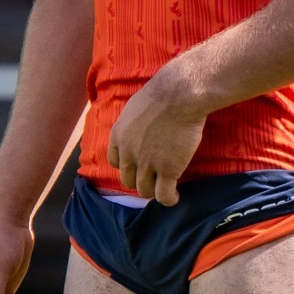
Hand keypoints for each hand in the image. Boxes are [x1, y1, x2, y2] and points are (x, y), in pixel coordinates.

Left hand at [106, 63, 207, 204]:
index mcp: (118, 136)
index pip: (114, 161)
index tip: (138, 164)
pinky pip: (163, 195)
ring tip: (164, 190)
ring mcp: (146, 164)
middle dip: (139, 180)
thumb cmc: (161, 93)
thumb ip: (133, 122)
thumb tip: (140, 125)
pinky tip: (174, 197)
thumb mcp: (135, 106)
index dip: (127, 165)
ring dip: (153, 191)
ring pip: (144, 190)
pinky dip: (168, 199)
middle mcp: (128, 153)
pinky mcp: (167, 170)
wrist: (178, 96)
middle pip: (128, 179)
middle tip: (153, 178)